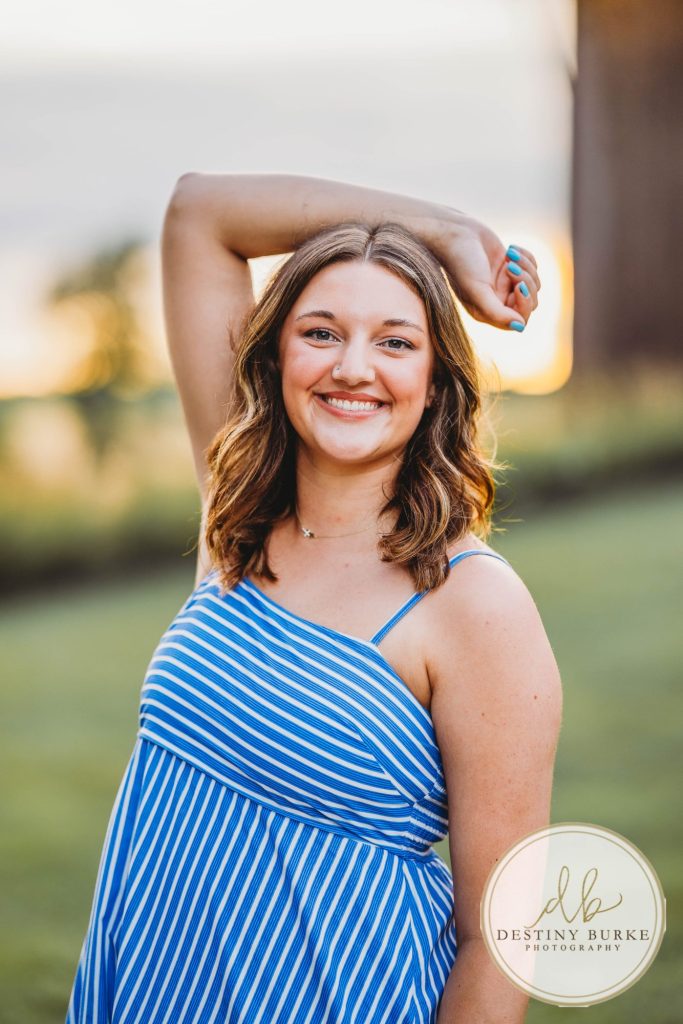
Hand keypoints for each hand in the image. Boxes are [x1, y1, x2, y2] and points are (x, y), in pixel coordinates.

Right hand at [440, 215, 540, 331]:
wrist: (454, 232)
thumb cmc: (461, 262)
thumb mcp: (478, 290)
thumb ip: (497, 313)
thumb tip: (520, 327)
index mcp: (487, 312)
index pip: (520, 319)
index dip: (524, 303)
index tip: (518, 285)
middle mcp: (496, 301)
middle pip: (530, 302)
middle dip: (525, 282)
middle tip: (509, 266)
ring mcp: (504, 283)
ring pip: (533, 284)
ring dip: (526, 267)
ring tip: (509, 255)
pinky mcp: (509, 266)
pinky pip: (533, 267)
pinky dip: (527, 256)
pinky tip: (511, 249)